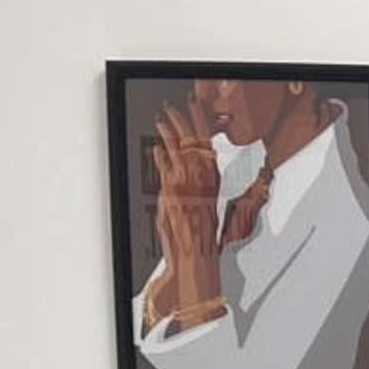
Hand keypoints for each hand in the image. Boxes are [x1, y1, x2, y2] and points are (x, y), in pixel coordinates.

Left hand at [141, 104, 226, 331]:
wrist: (196, 259)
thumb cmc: (201, 242)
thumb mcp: (205, 211)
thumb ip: (194, 190)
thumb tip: (184, 178)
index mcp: (212, 185)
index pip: (208, 146)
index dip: (202, 125)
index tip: (197, 109)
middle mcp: (201, 182)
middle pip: (194, 143)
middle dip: (184, 122)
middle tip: (175, 108)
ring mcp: (186, 186)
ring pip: (178, 151)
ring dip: (169, 133)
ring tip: (162, 120)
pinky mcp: (172, 193)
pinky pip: (166, 169)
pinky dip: (160, 157)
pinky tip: (156, 147)